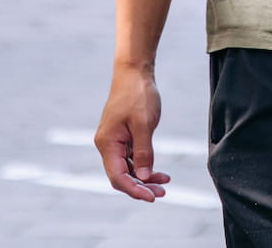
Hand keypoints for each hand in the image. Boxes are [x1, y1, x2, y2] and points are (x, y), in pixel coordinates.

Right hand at [94, 63, 173, 201]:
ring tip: (165, 184)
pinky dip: (144, 166)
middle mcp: (107, 145)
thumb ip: (144, 152)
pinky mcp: (123, 138)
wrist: (134, 73)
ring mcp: (114, 142)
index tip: (152, 197)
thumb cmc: (138, 95)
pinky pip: (131, 158)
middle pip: (121, 175)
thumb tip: (143, 177)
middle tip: (162, 194)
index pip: (118, 176)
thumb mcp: (144, 124)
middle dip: (141, 187)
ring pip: (127, 168)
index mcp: (107, 143)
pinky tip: (159, 172)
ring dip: (144, 178)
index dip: (134, 190)